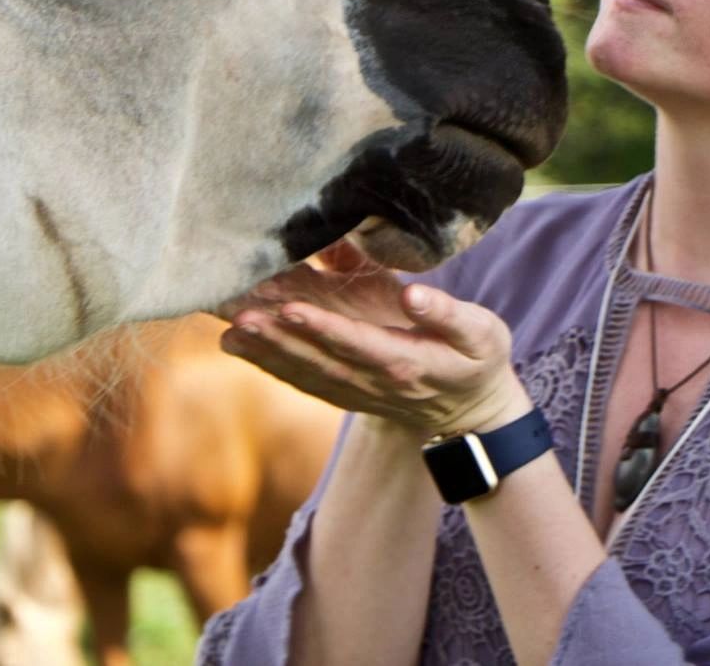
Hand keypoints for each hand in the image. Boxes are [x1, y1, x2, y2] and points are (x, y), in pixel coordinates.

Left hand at [217, 250, 533, 440]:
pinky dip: (265, 363)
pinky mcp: (342, 393)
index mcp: (405, 363)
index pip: (357, 344)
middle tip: (237, 311)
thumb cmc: (478, 360)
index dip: (323, 328)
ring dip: (263, 350)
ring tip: (227, 325)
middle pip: (317, 358)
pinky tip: (235, 345)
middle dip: (276, 336)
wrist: (471, 414)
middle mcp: (373, 382)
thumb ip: (448, 314)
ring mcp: (355, 392)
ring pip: (302, 370)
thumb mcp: (481, 333)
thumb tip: (414, 295)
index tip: (291, 308)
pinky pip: (299, 378)